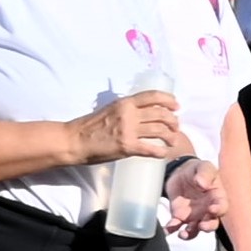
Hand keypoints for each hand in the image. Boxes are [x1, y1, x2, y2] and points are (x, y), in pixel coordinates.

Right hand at [73, 89, 197, 163]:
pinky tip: (163, 154)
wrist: (74, 141)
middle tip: (176, 127)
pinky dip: (161, 152)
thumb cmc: (88, 126)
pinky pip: (152, 149)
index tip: (176, 106)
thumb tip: (141, 114)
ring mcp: (129, 130)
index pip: (153, 96)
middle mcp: (129, 114)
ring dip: (171, 136)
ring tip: (172, 141)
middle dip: (173, 121)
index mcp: (124, 103)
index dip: (169, 100)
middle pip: (161, 114)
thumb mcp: (108, 109)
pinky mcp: (127, 147)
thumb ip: (125, 110)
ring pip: (160, 131)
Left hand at [166, 157, 222, 236]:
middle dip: (207, 227)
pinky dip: (171, 229)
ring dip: (190, 234)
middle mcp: (207, 210)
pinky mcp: (180, 216)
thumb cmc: (198, 170)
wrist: (181, 172)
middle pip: (211, 223)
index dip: (219, 209)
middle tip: (201, 226)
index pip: (222, 206)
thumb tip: (203, 184)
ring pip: (195, 229)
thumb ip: (205, 174)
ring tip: (183, 234)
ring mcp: (194, 215)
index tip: (213, 209)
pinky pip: (176, 226)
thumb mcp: (204, 167)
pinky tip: (167, 230)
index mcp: (217, 197)